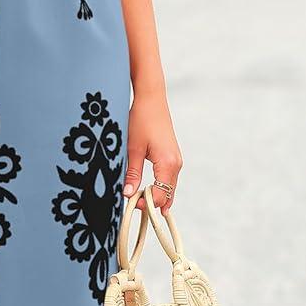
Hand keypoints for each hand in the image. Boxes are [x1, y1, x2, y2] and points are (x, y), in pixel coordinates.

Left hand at [122, 90, 181, 214]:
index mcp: (168, 163)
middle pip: (168, 195)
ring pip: (169, 188)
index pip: (160, 195)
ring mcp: (176, 160)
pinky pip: (168, 179)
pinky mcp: (173, 157)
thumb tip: (128, 195)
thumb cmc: (141, 120)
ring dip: (155, 196)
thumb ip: (132, 173)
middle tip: (132, 205)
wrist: (151, 99)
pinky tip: (147, 190)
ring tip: (137, 199)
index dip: (145, 204)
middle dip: (151, 203)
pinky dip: (159, 187)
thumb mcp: (132, 149)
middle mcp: (176, 164)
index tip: (130, 203)